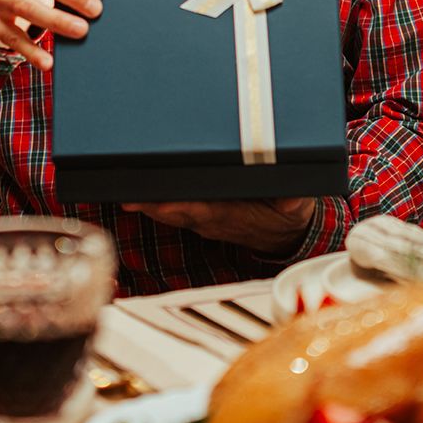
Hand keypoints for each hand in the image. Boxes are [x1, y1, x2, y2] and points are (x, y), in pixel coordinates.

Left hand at [122, 197, 316, 255]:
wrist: (283, 233)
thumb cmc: (286, 211)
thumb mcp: (299, 203)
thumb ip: (295, 199)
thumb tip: (291, 200)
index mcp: (232, 213)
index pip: (202, 209)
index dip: (181, 205)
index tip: (162, 200)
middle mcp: (211, 218)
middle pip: (176, 210)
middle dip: (151, 202)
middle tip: (128, 192)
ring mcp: (201, 218)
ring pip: (168, 211)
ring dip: (146, 202)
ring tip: (123, 189)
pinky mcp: (197, 213)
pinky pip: (170, 208)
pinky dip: (151, 200)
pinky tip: (135, 191)